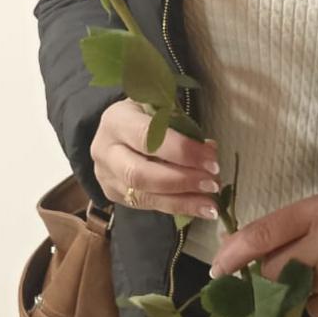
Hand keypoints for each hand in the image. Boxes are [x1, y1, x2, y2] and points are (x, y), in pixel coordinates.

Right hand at [91, 98, 220, 219]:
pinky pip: (147, 206)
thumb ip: (181, 124)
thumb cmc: (146, 115)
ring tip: (211, 204)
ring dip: (182, 201)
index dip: (181, 150)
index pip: (147, 138)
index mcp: (116, 120)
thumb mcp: (160, 107)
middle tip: (212, 183)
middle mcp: (105, 150)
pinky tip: (201, 209)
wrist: (117, 131)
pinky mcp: (114, 195)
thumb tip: (209, 150)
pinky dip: (178, 208)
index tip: (211, 159)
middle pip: (140, 173)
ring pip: (143, 196)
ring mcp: (106, 176)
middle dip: (181, 180)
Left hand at [209, 195, 317, 316]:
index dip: (233, 256)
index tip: (216, 270)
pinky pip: (314, 312)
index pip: (261, 236)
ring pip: (290, 294)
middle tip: (279, 272)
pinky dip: (316, 306)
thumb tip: (226, 252)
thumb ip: (272, 231)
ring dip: (291, 291)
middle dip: (266, 276)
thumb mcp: (310, 215)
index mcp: (317, 211)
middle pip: (271, 271)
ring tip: (314, 276)